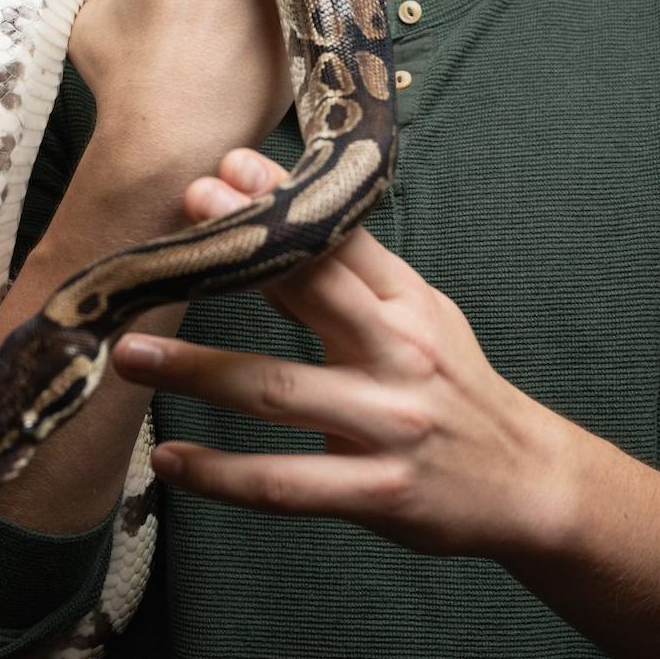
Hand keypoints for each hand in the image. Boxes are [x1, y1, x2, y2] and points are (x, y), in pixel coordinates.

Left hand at [111, 149, 557, 559]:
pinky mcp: (376, 491)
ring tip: (131, 352)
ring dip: (197, 369)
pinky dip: (219, 474)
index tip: (227, 167)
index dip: (283, 202)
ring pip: (279, 391)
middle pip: (312, 294)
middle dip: (243, 254)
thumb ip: (345, 283)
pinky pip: (283, 483)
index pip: (340, 240)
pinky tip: (168, 462)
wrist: (529, 483)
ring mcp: (388, 425)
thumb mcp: (418, 320)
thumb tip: (259, 233)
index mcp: (409, 305)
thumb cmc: (455, 389)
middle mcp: (401, 354)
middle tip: (181, 220)